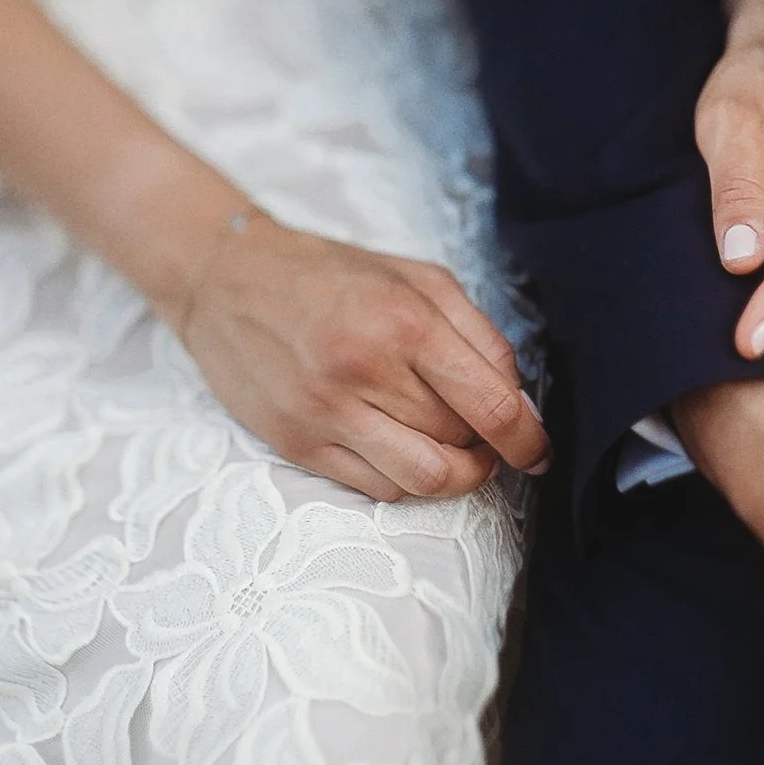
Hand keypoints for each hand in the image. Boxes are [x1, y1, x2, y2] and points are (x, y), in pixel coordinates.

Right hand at [171, 213, 549, 501]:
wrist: (225, 279)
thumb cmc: (331, 276)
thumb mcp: (417, 278)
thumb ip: (478, 333)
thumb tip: (517, 397)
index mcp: (404, 321)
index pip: (489, 404)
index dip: (527, 439)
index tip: (537, 452)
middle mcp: (364, 370)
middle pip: (460, 442)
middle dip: (485, 444)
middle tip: (481, 431)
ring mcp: (326, 413)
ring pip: (424, 479)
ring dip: (454, 474)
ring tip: (454, 452)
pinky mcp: (298, 443)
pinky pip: (377, 488)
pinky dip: (406, 479)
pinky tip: (404, 449)